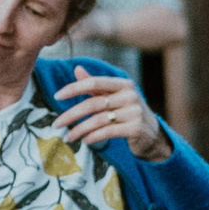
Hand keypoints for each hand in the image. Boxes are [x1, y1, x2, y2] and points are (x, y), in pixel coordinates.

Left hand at [50, 67, 165, 163]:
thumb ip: (95, 85)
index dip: (74, 88)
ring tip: (68, 137)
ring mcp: (134, 112)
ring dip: (79, 130)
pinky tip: (85, 140)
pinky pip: (108, 132)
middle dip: (71, 114)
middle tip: (56, 124)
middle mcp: (130, 96)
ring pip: (98, 120)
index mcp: (124, 84)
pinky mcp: (136, 128)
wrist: (152, 134)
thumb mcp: (113, 96)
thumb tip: (77, 69)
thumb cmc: (128, 112)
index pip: (94, 82)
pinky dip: (93, 136)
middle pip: (93, 103)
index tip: (57, 96)